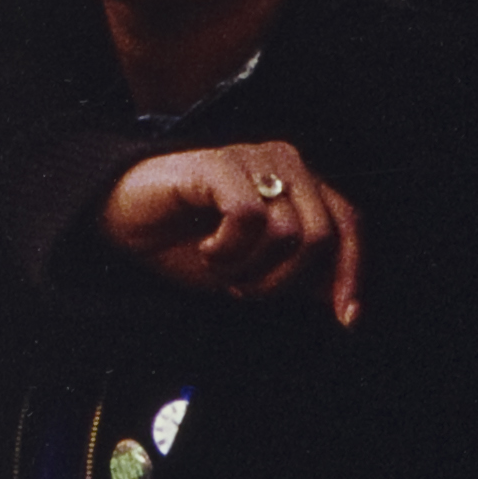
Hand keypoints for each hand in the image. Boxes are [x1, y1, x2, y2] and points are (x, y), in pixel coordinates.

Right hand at [103, 140, 362, 327]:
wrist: (126, 222)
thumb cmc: (188, 242)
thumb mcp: (255, 271)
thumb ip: (300, 278)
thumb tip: (344, 303)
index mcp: (302, 186)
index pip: (349, 225)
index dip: (352, 272)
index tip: (346, 319)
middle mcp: (286, 165)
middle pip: (320, 237)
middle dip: (282, 280)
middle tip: (242, 286)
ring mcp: (254, 159)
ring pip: (287, 232)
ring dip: (250, 267)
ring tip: (220, 265)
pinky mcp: (221, 163)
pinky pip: (248, 218)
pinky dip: (228, 249)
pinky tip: (207, 248)